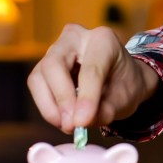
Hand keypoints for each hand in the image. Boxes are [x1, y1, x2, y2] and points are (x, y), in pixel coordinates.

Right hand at [28, 24, 159, 131]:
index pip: (91, 69)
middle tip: (71, 124)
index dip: (86, 97)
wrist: (121, 79)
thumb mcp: (126, 99)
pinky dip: (47, 106)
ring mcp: (56, 49)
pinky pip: (37, 86)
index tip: (83, 122)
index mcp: (104, 39)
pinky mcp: (44, 65)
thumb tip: (82, 122)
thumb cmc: (125, 85)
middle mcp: (76, 37)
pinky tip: (62, 119)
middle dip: (62, 98)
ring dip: (50, 106)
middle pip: (54, 65)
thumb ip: (107, 110)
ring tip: (68, 125)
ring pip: (39, 77)